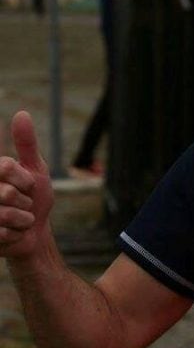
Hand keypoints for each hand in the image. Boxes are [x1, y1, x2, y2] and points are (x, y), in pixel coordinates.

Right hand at [0, 111, 53, 258]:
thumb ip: (27, 144)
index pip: (5, 167)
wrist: (35, 232)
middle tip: (24, 205)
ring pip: (4, 214)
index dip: (25, 179)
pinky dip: (17, 234)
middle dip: (25, 202)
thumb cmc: (35, 199)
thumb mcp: (35, 170)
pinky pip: (4, 233)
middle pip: (6, 193)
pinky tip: (13, 233)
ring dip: (23, 220)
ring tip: (20, 219)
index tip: (28, 186)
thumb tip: (22, 113)